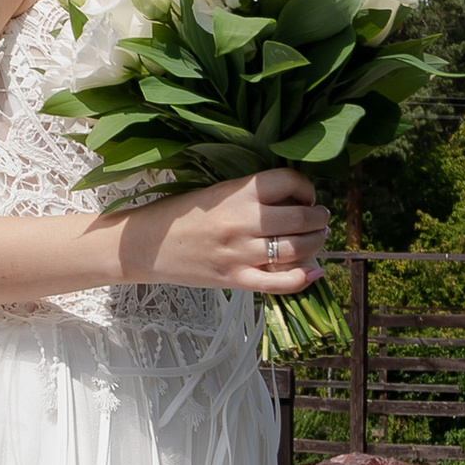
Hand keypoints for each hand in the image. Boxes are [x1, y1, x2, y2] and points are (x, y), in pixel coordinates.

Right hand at [115, 167, 326, 295]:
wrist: (146, 244)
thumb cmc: (180, 214)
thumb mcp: (216, 193)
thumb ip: (251, 194)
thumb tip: (294, 200)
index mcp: (236, 192)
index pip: (288, 181)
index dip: (307, 187)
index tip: (305, 195)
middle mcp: (242, 220)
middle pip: (301, 217)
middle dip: (318, 217)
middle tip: (319, 218)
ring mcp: (240, 253)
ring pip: (297, 249)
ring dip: (315, 243)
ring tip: (316, 238)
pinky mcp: (235, 279)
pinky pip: (279, 282)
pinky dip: (303, 278)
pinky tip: (314, 271)